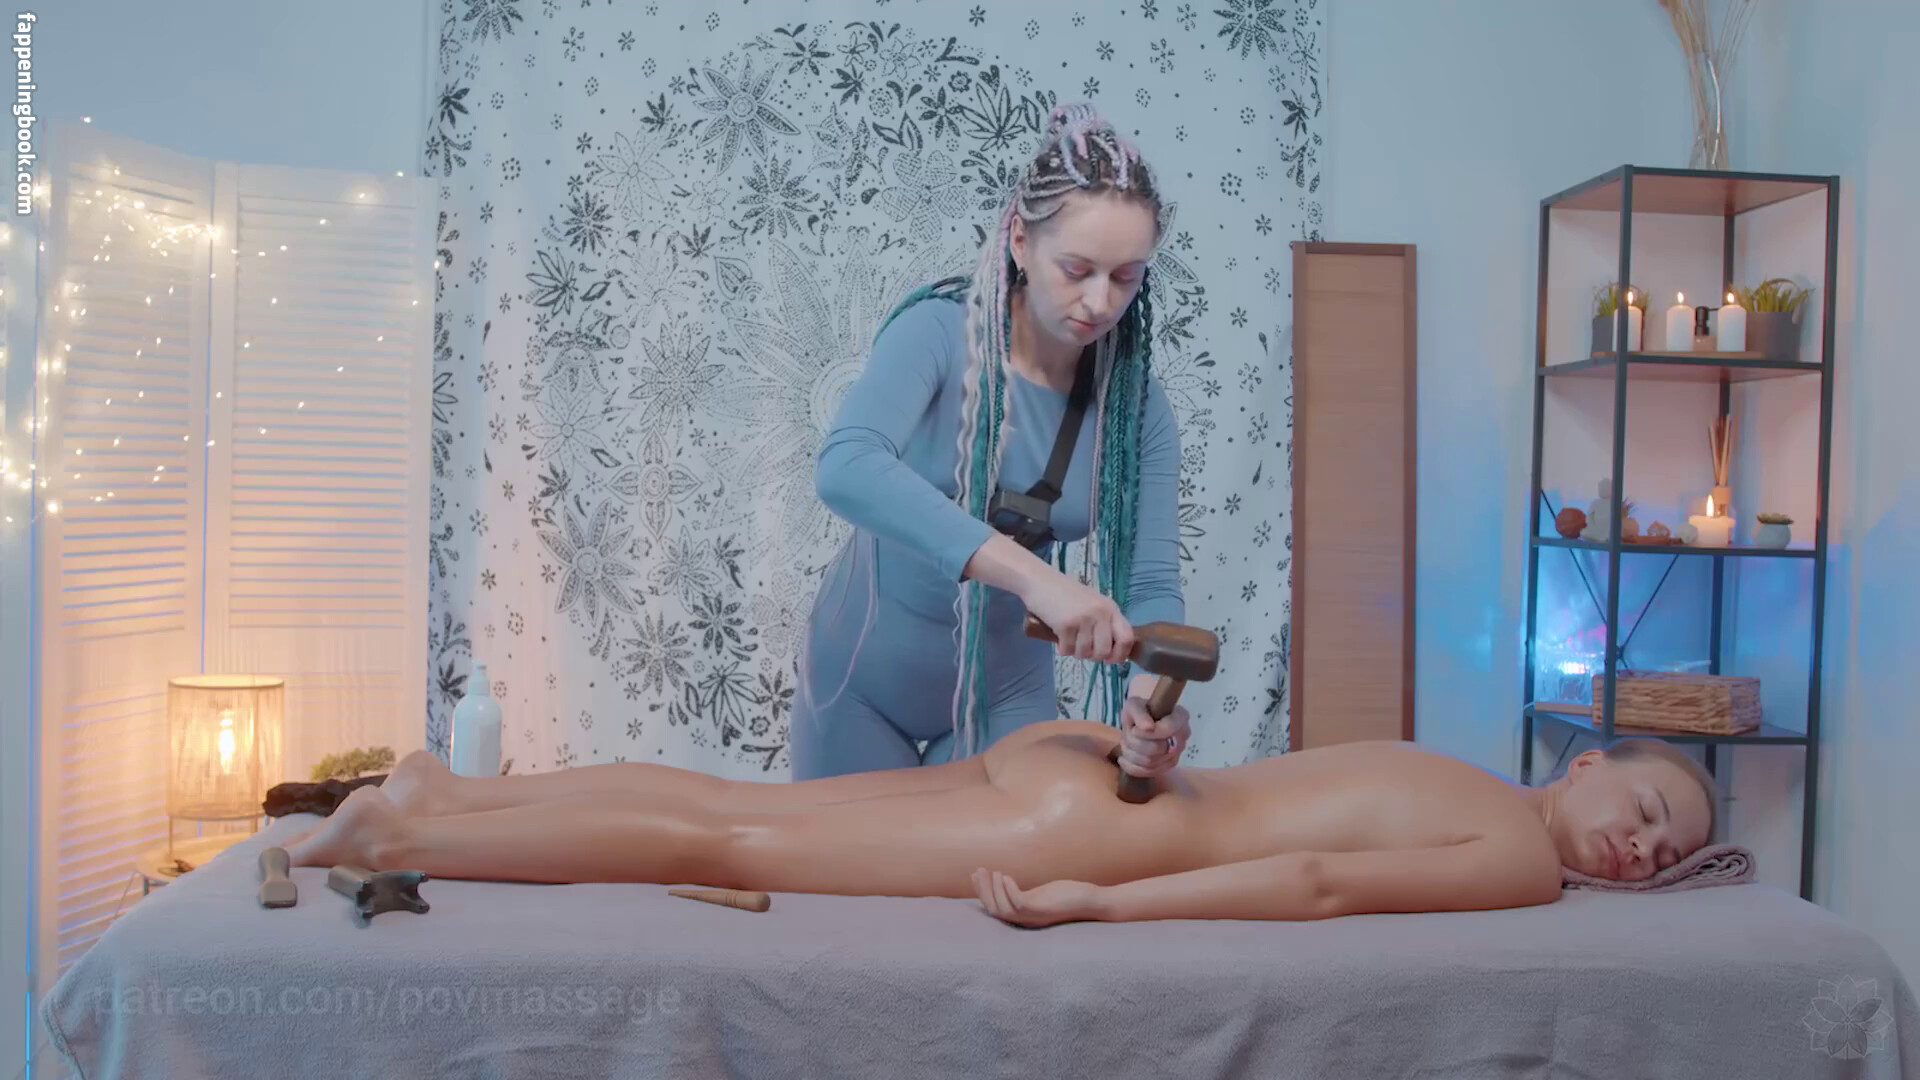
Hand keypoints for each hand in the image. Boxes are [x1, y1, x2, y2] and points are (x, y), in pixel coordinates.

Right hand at [971, 868, 1104, 928]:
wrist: (1092, 902)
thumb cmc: (1069, 897)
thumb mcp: (1042, 895)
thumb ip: (1026, 894)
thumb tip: (1012, 883)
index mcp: (1024, 917)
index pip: (995, 910)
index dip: (982, 894)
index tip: (975, 876)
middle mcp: (1026, 920)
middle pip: (995, 910)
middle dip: (983, 890)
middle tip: (977, 871)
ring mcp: (1034, 916)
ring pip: (1003, 909)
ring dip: (993, 890)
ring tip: (991, 871)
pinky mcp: (1043, 910)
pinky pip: (1019, 903)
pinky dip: (1009, 891)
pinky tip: (1006, 876)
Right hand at [1020, 569, 1133, 664]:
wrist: (1040, 581)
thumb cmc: (1066, 594)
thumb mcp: (1093, 604)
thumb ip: (1104, 622)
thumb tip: (1110, 652)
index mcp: (1111, 608)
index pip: (1127, 638)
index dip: (1120, 654)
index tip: (1109, 659)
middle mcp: (1101, 613)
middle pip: (1104, 651)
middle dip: (1092, 656)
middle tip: (1083, 648)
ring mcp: (1084, 619)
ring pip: (1085, 653)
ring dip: (1075, 651)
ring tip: (1069, 639)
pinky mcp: (1066, 625)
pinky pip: (1067, 650)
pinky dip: (1062, 648)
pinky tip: (1060, 636)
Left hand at [1116, 677, 1188, 779]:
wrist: (1139, 724)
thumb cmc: (1139, 712)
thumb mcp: (1134, 705)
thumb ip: (1140, 713)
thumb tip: (1148, 727)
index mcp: (1180, 717)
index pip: (1168, 729)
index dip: (1147, 732)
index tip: (1135, 728)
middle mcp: (1182, 737)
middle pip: (1156, 748)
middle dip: (1135, 742)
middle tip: (1130, 734)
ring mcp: (1176, 754)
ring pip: (1150, 762)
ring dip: (1131, 753)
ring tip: (1127, 743)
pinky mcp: (1166, 767)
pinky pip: (1147, 773)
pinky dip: (1131, 766)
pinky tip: (1124, 758)